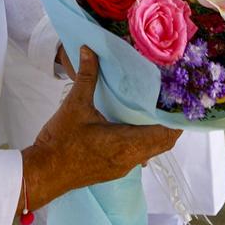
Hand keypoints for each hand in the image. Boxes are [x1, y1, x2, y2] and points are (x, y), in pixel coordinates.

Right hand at [21, 47, 179, 212]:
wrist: (43, 173)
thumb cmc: (60, 142)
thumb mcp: (74, 105)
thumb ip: (86, 76)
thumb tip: (89, 50)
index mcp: (126, 143)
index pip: (165, 135)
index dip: (177, 120)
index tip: (182, 102)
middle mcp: (130, 158)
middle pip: (163, 144)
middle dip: (170, 124)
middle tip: (172, 101)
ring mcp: (122, 167)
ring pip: (151, 150)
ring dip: (157, 133)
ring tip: (157, 110)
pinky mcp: (114, 170)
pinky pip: (138, 155)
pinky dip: (144, 140)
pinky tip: (134, 125)